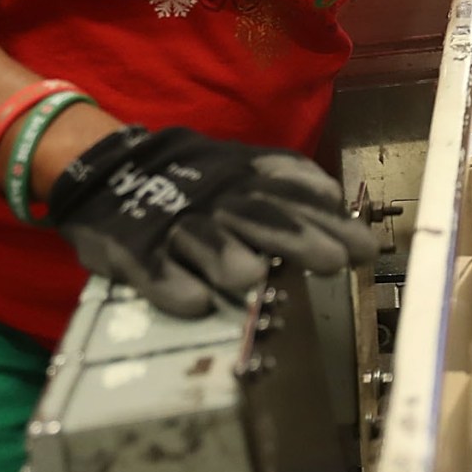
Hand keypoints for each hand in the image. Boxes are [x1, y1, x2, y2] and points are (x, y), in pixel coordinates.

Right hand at [45, 125, 378, 316]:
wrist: (107, 168)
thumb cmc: (193, 182)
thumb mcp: (240, 170)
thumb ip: (286, 185)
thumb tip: (336, 200)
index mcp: (243, 176)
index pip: (293, 192)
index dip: (329, 218)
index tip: (364, 247)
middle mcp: (213, 197)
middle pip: (258, 214)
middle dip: (297, 237)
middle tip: (333, 261)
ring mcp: (171, 222)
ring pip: (202, 238)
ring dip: (227, 256)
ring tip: (255, 279)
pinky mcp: (133, 248)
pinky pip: (151, 266)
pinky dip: (169, 283)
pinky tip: (193, 303)